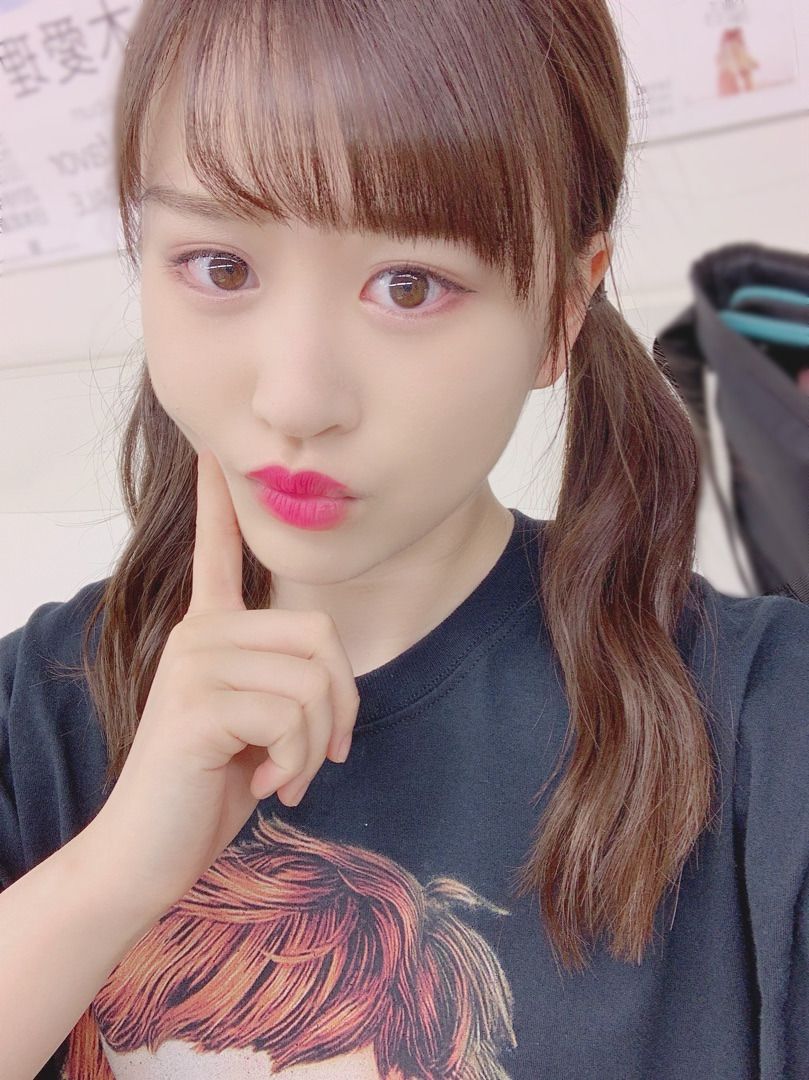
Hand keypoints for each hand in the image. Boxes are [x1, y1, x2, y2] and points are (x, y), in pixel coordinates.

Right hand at [86, 447, 359, 911]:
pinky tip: (264, 784)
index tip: (209, 447)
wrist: (148, 853)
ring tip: (284, 773)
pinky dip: (296, 762)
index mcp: (210, 631)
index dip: (218, 500)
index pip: (218, 550)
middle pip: (322, 635)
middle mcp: (199, 633)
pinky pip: (292, 716)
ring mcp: (194, 662)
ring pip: (313, 680)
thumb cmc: (209, 786)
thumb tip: (331, 684)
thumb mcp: (258, 725)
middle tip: (319, 753)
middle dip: (341, 706)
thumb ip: (286, 684)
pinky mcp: (197, 700)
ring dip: (316, 745)